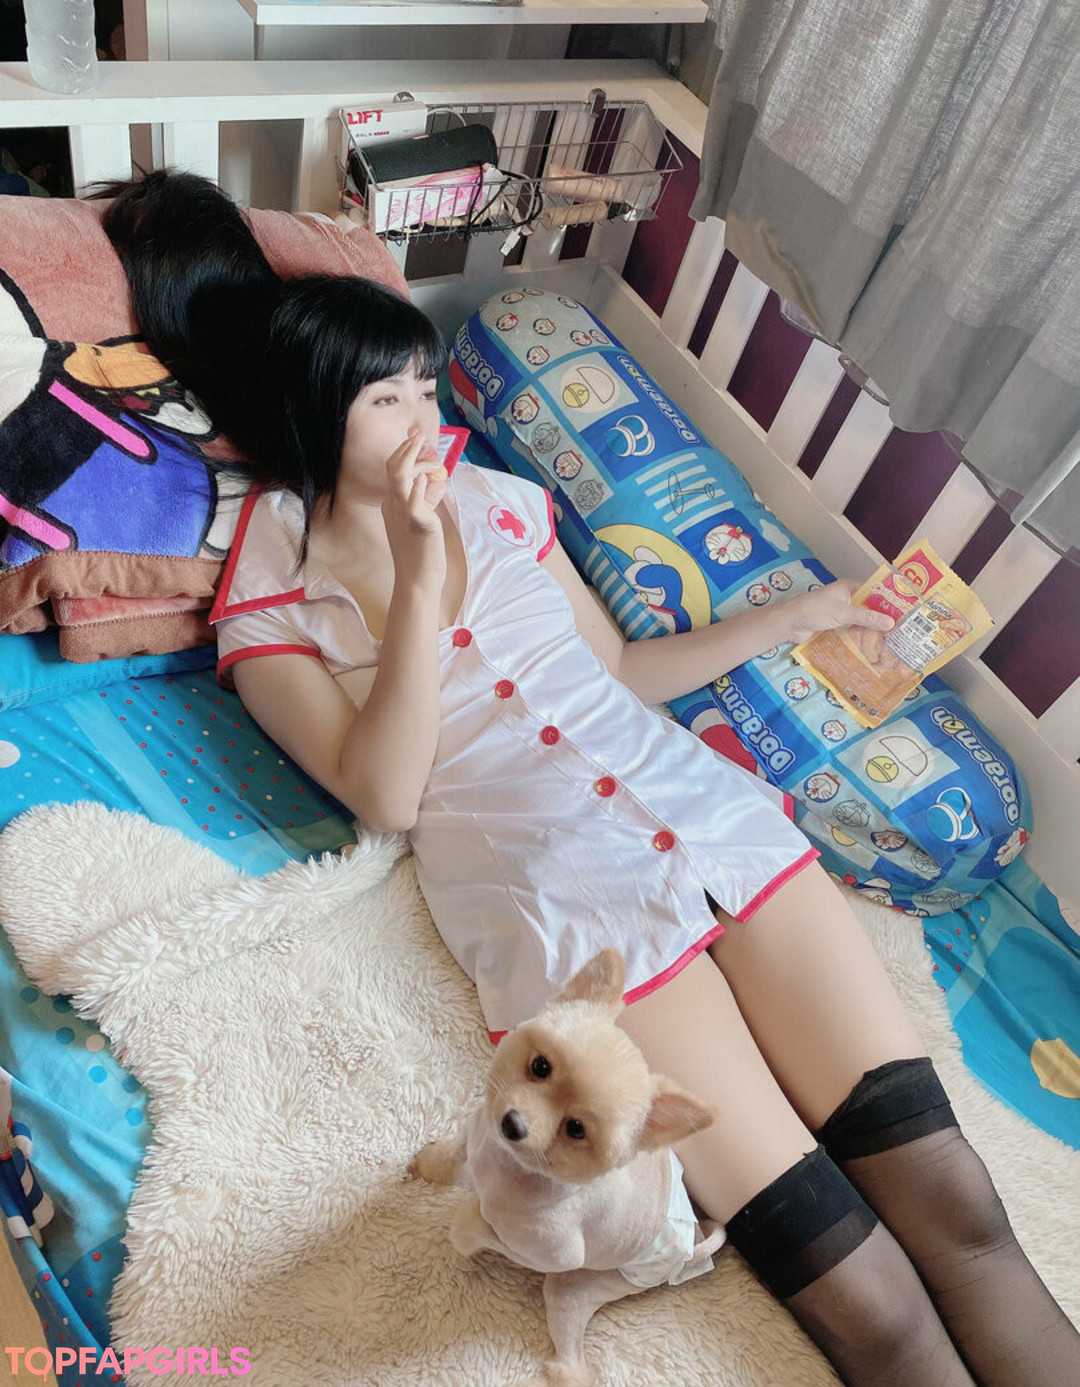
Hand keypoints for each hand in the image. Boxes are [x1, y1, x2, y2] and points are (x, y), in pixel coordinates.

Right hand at [381, 428, 447, 590]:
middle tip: (420, 434)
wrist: (417, 582)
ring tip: (426, 449)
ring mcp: (404, 514)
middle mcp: (394, 506)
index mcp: (393, 504)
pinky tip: (427, 479)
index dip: (406, 451)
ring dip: (413, 458)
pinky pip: (414, 503)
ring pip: (399, 478)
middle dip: (407, 448)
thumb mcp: (422, 520)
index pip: (395, 470)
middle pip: (393, 468)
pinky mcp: (418, 525)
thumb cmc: (420, 554)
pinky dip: (419, 488)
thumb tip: (435, 481)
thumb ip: (427, 500)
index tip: (417, 437)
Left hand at [783, 579, 895, 644]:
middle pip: (869, 608)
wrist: (789, 624)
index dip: (889, 601)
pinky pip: (852, 630)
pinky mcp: (835, 625)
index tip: (906, 612)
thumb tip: (891, 622)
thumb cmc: (814, 611)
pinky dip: (861, 636)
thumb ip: (866, 618)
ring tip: (893, 640)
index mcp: (849, 587)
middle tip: (903, 630)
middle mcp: (847, 598)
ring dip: (872, 629)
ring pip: (861, 620)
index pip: (875, 591)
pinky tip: (873, 646)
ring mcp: (841, 612)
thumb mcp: (842, 613)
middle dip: (882, 618)